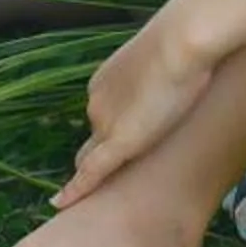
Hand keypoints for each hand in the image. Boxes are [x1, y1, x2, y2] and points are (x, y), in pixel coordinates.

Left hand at [53, 11, 215, 208]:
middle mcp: (97, 104)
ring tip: (107, 194)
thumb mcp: (166, 65)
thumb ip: (159, 81)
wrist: (181, 42)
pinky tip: (61, 204)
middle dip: (100, 155)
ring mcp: (104, 123)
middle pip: (96, 138)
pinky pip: (91, 172)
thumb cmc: (184, 47)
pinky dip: (75, 189)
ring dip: (100, 169)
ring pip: (96, 155)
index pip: (102, 117)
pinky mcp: (118, 143)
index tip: (112, 146)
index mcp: (105, 84)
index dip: (107, 132)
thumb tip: (173, 85)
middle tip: (113, 176)